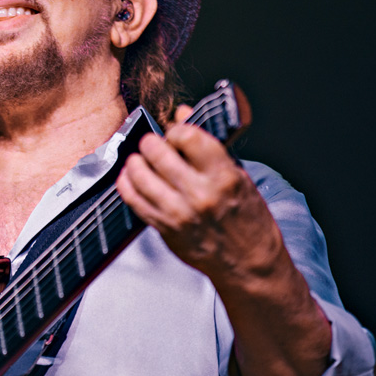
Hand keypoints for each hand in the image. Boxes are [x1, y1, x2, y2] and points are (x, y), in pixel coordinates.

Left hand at [116, 105, 279, 279]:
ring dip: (135, 162)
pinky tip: (129, 178)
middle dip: (150, 143)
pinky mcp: (165, 229)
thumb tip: (183, 113)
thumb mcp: (238, 175)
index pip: (188, 136)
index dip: (176, 130)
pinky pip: (134, 201)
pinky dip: (127, 185)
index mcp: (224, 176)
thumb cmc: (248, 218)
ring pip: (141, 176)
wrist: (249, 263)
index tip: (176, 133)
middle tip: (151, 143)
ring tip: (138, 159)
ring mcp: (179, 213)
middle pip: (158, 154)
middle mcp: (200, 194)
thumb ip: (207, 145)